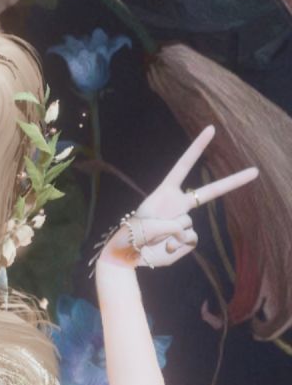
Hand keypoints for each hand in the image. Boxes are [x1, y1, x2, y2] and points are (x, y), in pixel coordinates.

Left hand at [98, 125, 258, 269]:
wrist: (128, 255)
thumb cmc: (133, 235)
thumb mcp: (146, 226)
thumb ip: (168, 226)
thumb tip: (184, 232)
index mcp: (165, 193)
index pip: (183, 166)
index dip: (197, 148)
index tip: (211, 129)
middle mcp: (178, 205)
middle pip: (210, 192)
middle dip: (233, 182)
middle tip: (255, 171)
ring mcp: (183, 221)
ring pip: (187, 224)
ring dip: (169, 233)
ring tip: (154, 237)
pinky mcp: (185, 239)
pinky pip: (189, 240)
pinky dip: (176, 246)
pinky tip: (164, 247)